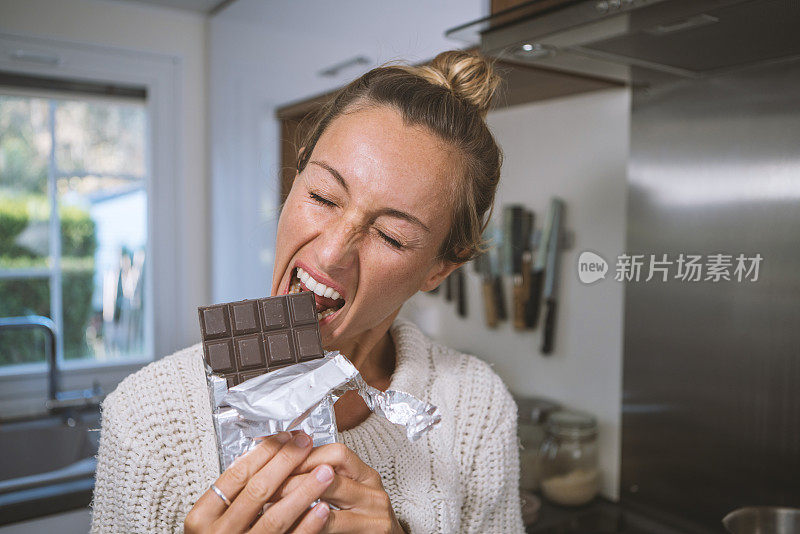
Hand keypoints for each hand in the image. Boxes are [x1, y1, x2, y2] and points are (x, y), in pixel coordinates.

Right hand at [185, 431, 333, 532]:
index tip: (286, 437)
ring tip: (324, 472)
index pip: (237, 475)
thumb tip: (264, 452)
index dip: (264, 453)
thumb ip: (233, 491)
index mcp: (202, 517)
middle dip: (286, 463)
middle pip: (257, 490)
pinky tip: (322, 508)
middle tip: (306, 444)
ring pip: (275, 517)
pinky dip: (307, 525)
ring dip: (304, 491)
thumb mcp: (212, 516)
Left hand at [276, 443, 404, 533]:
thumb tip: (287, 466)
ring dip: (297, 497)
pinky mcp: (374, 531)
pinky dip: (311, 522)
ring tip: (274, 502)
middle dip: (296, 475)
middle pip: (332, 471)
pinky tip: (294, 522)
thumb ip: (326, 481)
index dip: (307, 455)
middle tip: (270, 482)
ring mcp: (376, 513)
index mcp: (365, 476)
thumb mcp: (347, 497)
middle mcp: (373, 491)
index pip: (336, 453)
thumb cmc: (361, 524)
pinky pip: (335, 523)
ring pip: (330, 497)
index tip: (280, 459)